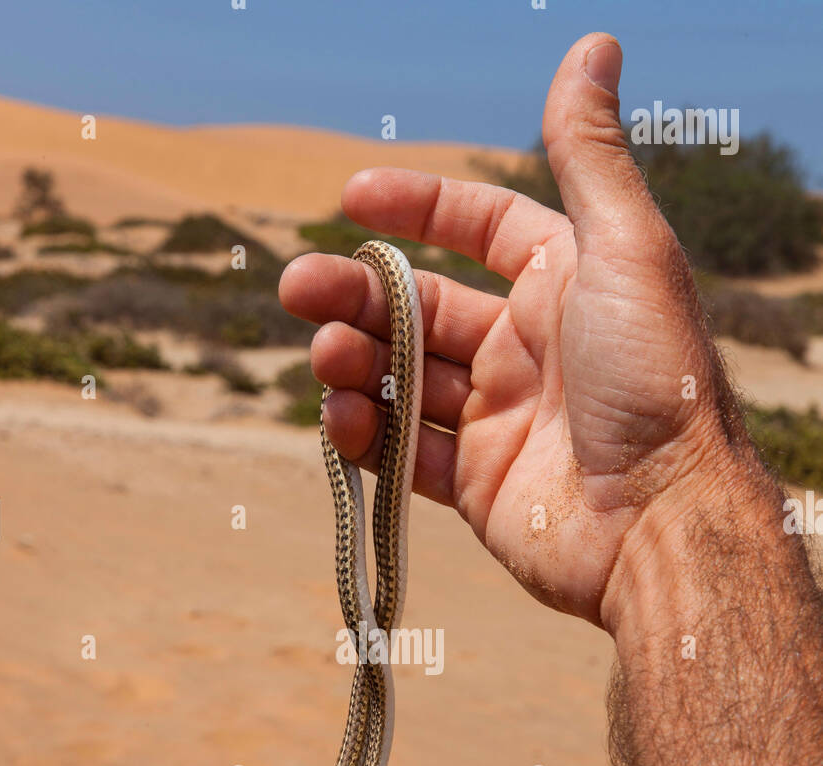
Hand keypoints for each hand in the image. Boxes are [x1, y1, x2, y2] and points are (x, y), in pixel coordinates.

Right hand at [279, 32, 752, 627]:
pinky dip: (367, 436)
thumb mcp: (625, 249)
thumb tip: (592, 44)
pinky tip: (341, 418)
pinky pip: (404, 454)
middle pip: (423, 306)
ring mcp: (500, 419)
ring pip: (404, 377)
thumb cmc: (654, 380)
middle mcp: (530, 348)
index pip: (481, 229)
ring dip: (355, 361)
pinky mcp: (478, 486)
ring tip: (327, 357)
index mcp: (565, 285)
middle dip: (359, 293)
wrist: (662, 523)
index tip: (351, 199)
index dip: (417, 209)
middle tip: (298, 288)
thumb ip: (588, 154)